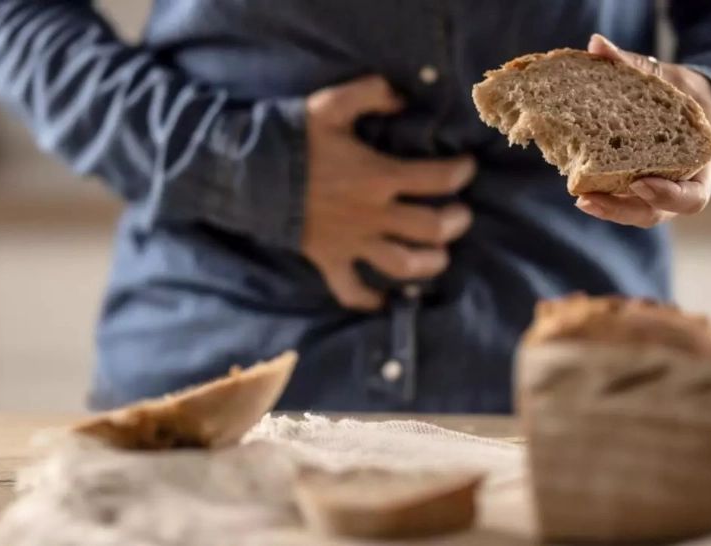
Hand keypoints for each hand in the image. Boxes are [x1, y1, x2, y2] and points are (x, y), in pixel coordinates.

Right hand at [303, 75, 475, 310]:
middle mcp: (372, 214)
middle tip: (459, 214)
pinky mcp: (329, 260)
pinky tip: (384, 299)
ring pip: (403, 265)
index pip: (438, 179)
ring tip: (438, 255)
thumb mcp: (330, 104)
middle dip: (455, 222)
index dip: (461, 172)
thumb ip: (371, 94)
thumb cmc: (290, 137)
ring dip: (429, 263)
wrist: (244, 174)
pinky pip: (351, 291)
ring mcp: (352, 242)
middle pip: (431, 229)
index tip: (466, 167)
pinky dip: (369, 299)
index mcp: (378, 176)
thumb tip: (402, 98)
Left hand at [575, 34, 710, 227]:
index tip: (639, 182)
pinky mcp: (638, 189)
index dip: (667, 195)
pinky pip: (623, 198)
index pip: (691, 198)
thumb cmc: (688, 98)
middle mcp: (680, 187)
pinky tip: (577, 183)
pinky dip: (603, 193)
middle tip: (588, 199)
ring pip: (635, 211)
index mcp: (702, 167)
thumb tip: (597, 45)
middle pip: (653, 212)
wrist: (698, 111)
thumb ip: (636, 66)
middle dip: (620, 210)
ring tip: (580, 198)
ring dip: (608, 208)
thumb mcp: (671, 81)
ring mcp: (658, 193)